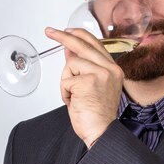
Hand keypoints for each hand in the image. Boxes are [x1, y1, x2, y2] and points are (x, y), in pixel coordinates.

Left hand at [45, 27, 123, 146]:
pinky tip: (74, 101)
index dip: (79, 35)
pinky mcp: (88, 82)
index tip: (66, 30)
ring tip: (75, 96)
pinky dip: (65, 91)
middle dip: (63, 36)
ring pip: (71, 63)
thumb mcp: (92, 86)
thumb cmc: (96, 114)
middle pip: (82, 45)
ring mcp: (100, 74)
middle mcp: (110, 69)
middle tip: (49, 31)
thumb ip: (84, 67)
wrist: (101, 132)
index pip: (95, 44)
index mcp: (114, 69)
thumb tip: (70, 51)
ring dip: (66, 81)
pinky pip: (66, 79)